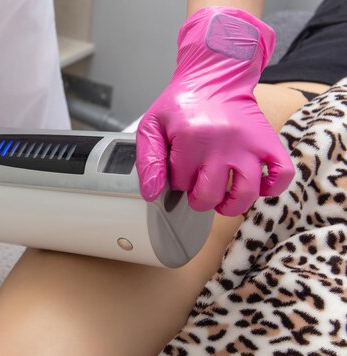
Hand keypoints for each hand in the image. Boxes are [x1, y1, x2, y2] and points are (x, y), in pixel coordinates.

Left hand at [136, 7, 294, 215]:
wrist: (214, 76)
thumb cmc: (182, 103)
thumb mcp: (152, 125)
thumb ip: (148, 160)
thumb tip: (151, 193)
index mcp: (191, 138)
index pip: (180, 184)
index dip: (176, 181)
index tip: (178, 169)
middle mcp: (222, 143)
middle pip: (210, 195)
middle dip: (199, 198)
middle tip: (197, 187)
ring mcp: (249, 144)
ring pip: (245, 193)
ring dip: (231, 205)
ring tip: (222, 199)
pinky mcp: (269, 142)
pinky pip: (282, 174)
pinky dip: (271, 188)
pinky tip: (255, 186)